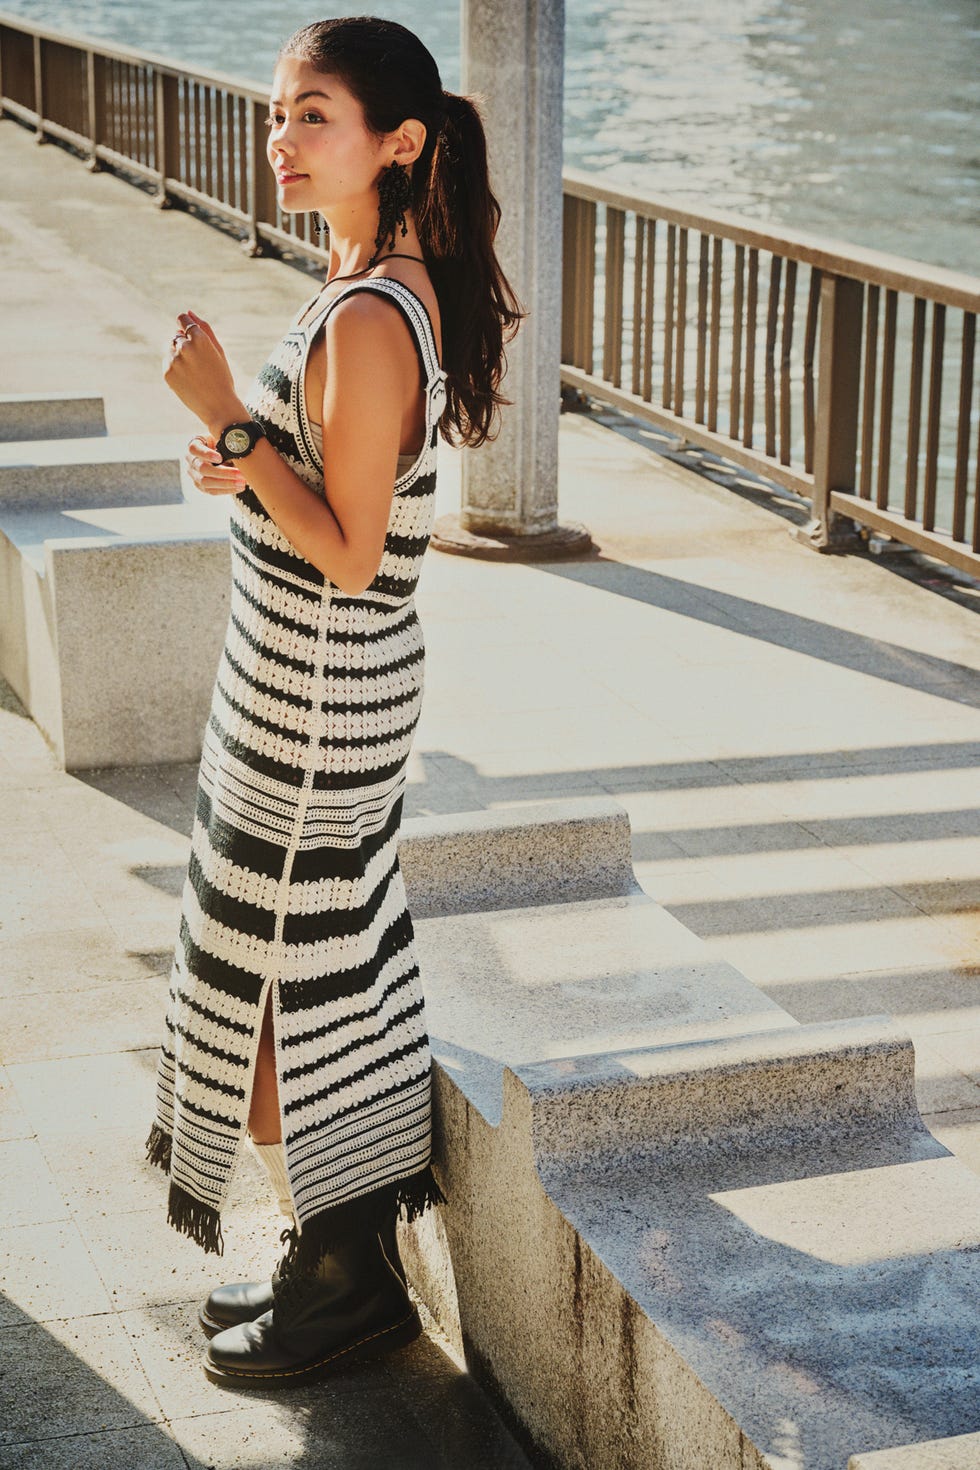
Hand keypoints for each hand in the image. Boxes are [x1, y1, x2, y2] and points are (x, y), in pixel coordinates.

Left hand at [164, 310, 242, 430]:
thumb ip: (204, 328)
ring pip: (170, 348)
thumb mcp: (218, 351)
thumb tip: (188, 312)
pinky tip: (188, 379)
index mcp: (200, 338)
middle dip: (185, 345)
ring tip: (194, 372)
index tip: (191, 336)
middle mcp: (185, 347)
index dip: (186, 326)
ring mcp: (174, 360)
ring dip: (179, 356)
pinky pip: (167, 362)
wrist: (218, 407)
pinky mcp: (167, 372)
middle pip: (176, 335)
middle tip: (199, 364)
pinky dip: (175, 368)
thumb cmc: (222, 377)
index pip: (183, 319)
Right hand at [186, 435, 246, 496]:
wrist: (223, 454)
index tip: (220, 458)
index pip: (194, 449)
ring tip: (242, 483)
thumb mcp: (224, 439)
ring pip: (206, 482)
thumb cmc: (223, 444)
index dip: (206, 454)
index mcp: (194, 445)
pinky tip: (239, 487)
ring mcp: (194, 475)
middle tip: (240, 474)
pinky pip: (212, 491)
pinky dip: (227, 490)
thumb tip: (239, 449)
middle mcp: (191, 460)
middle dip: (223, 473)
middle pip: (202, 469)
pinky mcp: (201, 486)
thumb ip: (227, 443)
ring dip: (226, 484)